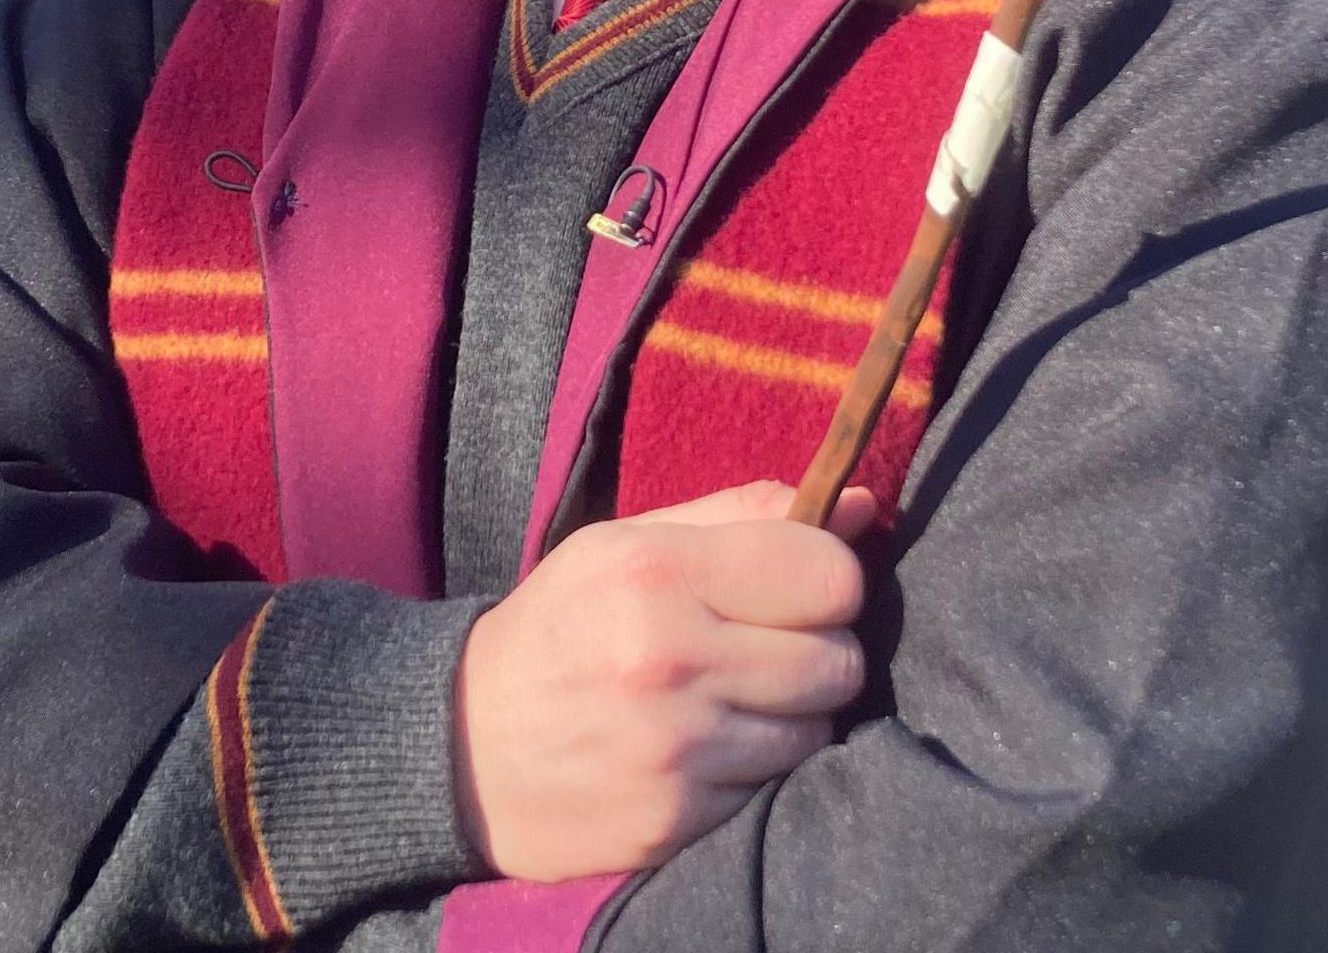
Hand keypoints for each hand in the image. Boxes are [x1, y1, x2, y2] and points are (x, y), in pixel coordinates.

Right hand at [450, 478, 877, 881]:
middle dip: (816, 653)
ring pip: (818, 731)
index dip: (826, 582)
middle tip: (762, 652)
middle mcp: (669, 660)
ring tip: (729, 704)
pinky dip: (754, 772)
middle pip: (838, 661)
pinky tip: (703, 754)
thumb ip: (745, 516)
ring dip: (790, 718)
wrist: (461, 749)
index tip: (797, 590)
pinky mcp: (676, 822)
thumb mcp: (626, 544)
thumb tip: (866, 505)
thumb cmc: (561, 629)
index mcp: (657, 574)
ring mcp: (676, 751)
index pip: (831, 576)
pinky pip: (775, 790)